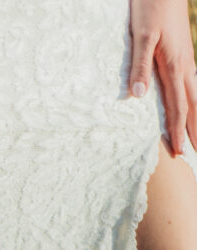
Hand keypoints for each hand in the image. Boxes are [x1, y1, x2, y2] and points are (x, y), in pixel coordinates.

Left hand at [129, 0, 196, 155]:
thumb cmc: (151, 6)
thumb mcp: (141, 36)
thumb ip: (139, 66)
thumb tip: (139, 96)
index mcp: (174, 66)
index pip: (178, 107)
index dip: (178, 131)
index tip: (178, 153)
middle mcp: (184, 65)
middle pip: (192, 105)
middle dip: (193, 130)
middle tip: (194, 153)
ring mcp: (185, 59)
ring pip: (195, 94)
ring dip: (196, 117)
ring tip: (196, 136)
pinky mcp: (182, 53)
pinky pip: (191, 83)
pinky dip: (193, 99)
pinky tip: (192, 104)